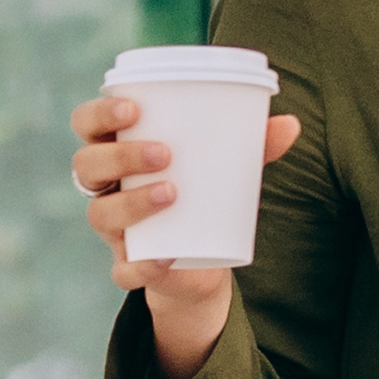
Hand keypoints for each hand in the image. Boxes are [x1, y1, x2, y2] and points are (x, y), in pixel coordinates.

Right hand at [69, 90, 303, 378]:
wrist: (201, 261)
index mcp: (118, 152)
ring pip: (100, 214)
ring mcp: (113, 230)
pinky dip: (142, 265)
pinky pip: (123, 270)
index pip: (88, 125)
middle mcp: (106, 188)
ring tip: (173, 193)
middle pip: (87, 166)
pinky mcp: (129, 266)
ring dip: (132, 202)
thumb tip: (291, 124)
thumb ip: (252, 146)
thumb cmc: (203, 194)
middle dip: (121, 156)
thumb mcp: (225, 168)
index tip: (133, 109)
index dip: (99, 114)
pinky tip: (167, 256)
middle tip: (165, 154)